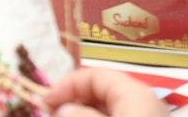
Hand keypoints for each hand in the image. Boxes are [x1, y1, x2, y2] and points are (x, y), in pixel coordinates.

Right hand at [44, 68, 169, 116]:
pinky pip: (115, 116)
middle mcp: (141, 102)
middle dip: (72, 100)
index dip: (68, 84)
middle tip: (47, 113)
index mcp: (136, 93)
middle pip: (100, 92)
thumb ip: (84, 115)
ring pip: (105, 107)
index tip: (43, 100)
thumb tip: (63, 107)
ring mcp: (143, 115)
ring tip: (58, 116)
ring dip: (81, 111)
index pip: (97, 75)